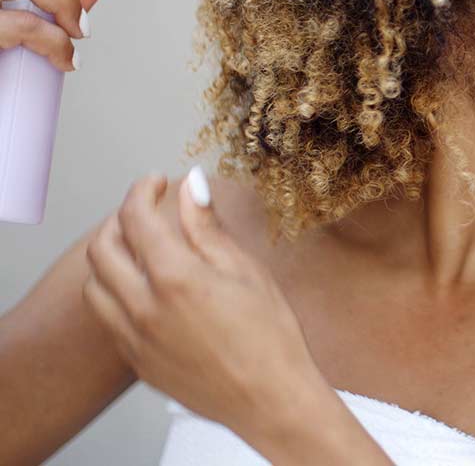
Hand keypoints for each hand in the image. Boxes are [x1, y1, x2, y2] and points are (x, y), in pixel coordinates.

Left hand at [82, 169, 321, 445]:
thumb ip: (207, 224)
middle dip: (119, 219)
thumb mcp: (243, 268)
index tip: (156, 182)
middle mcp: (144, 309)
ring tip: (140, 248)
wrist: (271, 400)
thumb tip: (192, 183)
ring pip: (96, 286)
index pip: (135, 218)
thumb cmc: (268, 334)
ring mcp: (136, 341)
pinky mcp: (139, 364)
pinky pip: (109, 319)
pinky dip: (116, 292)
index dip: (142, 190)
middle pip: (102, 249)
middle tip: (146, 210)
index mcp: (175, 278)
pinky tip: (147, 289)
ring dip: (110, 258)